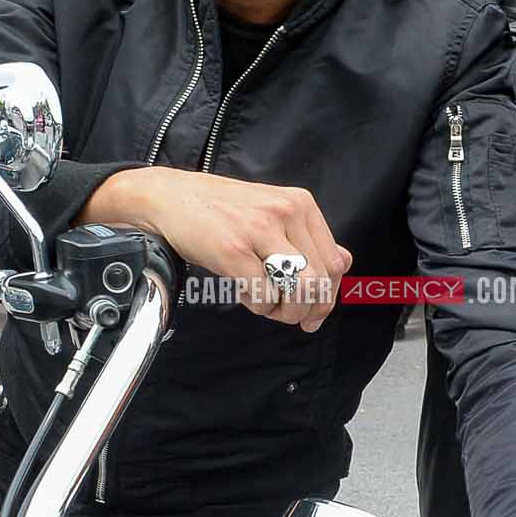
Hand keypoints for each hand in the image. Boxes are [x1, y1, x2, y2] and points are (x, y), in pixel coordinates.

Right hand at [85, 168, 352, 330]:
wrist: (171, 197)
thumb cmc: (220, 211)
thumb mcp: (271, 214)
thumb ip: (308, 239)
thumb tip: (344, 263)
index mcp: (301, 204)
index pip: (335, 262)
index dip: (329, 296)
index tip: (315, 313)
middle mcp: (286, 213)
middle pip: (321, 280)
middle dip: (310, 310)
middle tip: (294, 319)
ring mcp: (260, 230)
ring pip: (300, 289)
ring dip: (287, 312)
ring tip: (270, 308)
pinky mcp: (234, 250)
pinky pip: (264, 295)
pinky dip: (260, 307)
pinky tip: (247, 296)